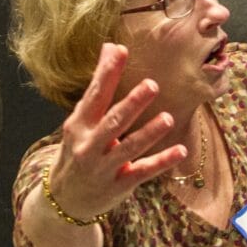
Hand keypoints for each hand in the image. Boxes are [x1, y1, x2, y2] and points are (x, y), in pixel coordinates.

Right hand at [46, 42, 187, 221]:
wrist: (65, 200)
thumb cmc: (78, 150)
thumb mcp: (81, 121)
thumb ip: (98, 87)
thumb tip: (112, 46)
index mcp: (79, 125)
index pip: (94, 95)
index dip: (107, 73)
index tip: (120, 50)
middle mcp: (90, 145)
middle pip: (112, 122)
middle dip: (131, 104)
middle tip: (152, 85)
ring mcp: (104, 167)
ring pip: (129, 148)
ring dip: (149, 133)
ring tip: (167, 118)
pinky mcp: (120, 185)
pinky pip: (144, 171)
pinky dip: (162, 161)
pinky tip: (180, 150)